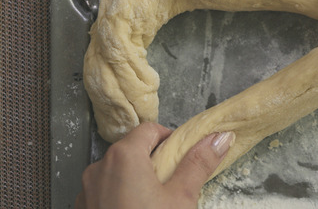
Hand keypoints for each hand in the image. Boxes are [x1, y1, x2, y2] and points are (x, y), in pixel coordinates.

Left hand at [75, 122, 234, 208]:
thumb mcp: (182, 197)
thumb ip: (199, 163)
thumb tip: (219, 138)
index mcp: (124, 156)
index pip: (150, 130)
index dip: (171, 140)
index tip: (183, 158)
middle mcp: (99, 167)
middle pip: (133, 150)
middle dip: (155, 162)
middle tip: (174, 185)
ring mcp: (88, 189)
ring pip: (118, 172)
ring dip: (137, 179)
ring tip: (155, 203)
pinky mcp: (84, 207)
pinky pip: (105, 191)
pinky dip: (121, 195)